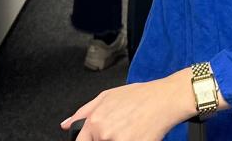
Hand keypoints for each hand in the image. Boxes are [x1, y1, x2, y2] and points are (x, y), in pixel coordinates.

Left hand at [60, 72, 195, 140]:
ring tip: (131, 131)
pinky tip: (138, 135)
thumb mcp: (108, 96)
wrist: (166, 99)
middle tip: (122, 130)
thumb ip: (83, 112)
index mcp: (95, 121)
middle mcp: (104, 133)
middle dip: (108, 139)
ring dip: (121, 139)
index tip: (97, 138)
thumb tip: (66, 124)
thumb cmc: (140, 96)